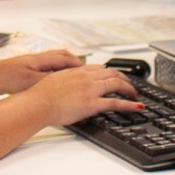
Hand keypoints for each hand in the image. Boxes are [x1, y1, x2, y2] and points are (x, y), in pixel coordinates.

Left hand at [0, 48, 81, 96]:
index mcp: (39, 59)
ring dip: (63, 67)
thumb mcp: (30, 81)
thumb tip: (64, 80)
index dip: (77, 63)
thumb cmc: (4, 78)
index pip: (64, 58)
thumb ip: (48, 80)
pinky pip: (44, 69)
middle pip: (60, 57)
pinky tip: (52, 82)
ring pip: (52, 63)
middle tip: (84, 70)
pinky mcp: (24, 72)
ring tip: (72, 75)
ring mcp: (30, 65)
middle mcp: (36, 59)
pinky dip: (53, 73)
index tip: (88, 69)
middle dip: (73, 63)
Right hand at [26, 64, 143, 128]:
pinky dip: (129, 104)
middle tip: (129, 85)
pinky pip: (116, 103)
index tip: (114, 76)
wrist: (37, 103)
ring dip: (129, 89)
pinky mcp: (92, 103)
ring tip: (134, 95)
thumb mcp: (54, 81)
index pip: (99, 68)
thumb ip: (64, 80)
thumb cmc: (40, 95)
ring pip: (117, 84)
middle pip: (111, 73)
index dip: (109, 72)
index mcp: (77, 71)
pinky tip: (137, 106)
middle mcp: (86, 77)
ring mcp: (91, 90)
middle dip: (123, 78)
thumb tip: (66, 85)